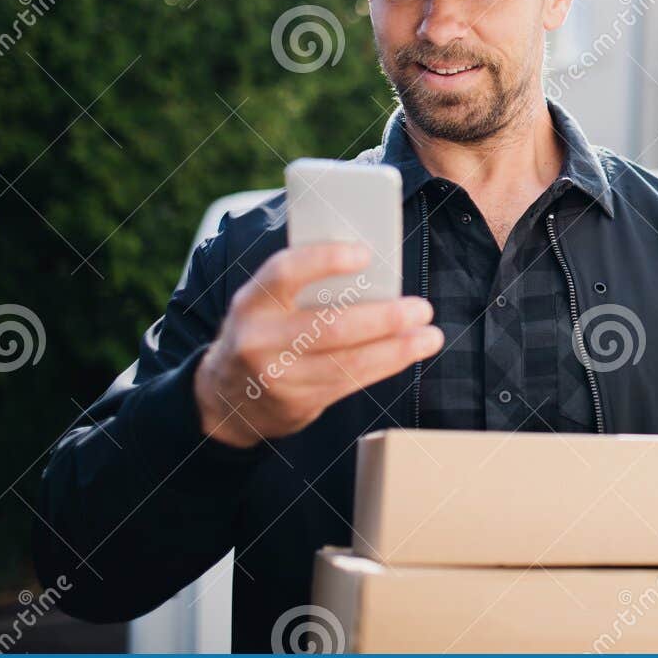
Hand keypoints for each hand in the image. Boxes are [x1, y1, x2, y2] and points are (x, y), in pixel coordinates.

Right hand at [194, 243, 441, 447]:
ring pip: (348, 361)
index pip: (285, 272)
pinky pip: (350, 382)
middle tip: (422, 307)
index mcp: (251, 302)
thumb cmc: (264, 333)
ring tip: (430, 335)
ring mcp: (277, 377)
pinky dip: (385, 365)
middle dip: (384, 317)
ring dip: (397, 348)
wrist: (228, 398)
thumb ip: (305, 288)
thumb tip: (374, 268)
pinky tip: (409, 352)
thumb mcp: (267, 305)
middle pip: (331, 326)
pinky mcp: (296, 403)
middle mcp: (258, 340)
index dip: (325, 260)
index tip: (365, 254)